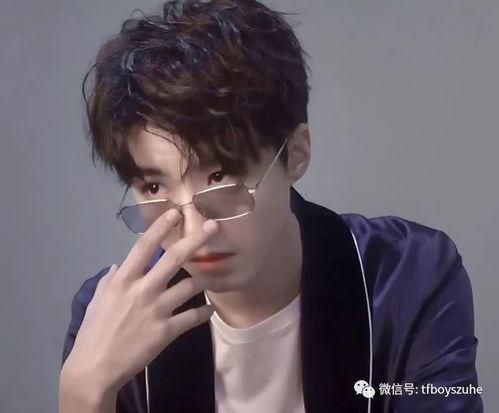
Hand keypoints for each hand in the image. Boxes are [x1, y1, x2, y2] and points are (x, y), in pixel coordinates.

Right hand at [63, 208, 218, 392]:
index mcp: (124, 280)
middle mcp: (143, 289)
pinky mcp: (167, 330)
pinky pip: (193, 317)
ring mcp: (157, 309)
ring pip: (190, 286)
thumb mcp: (98, 300)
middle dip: (196, 239)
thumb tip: (119, 266)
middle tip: (213, 226)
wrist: (95, 368)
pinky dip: (204, 312)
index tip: (175, 213)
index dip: (161, 227)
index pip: (144, 246)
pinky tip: (210, 310)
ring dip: (204, 279)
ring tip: (210, 277)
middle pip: (174, 258)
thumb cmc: (94, 331)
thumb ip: (111, 280)